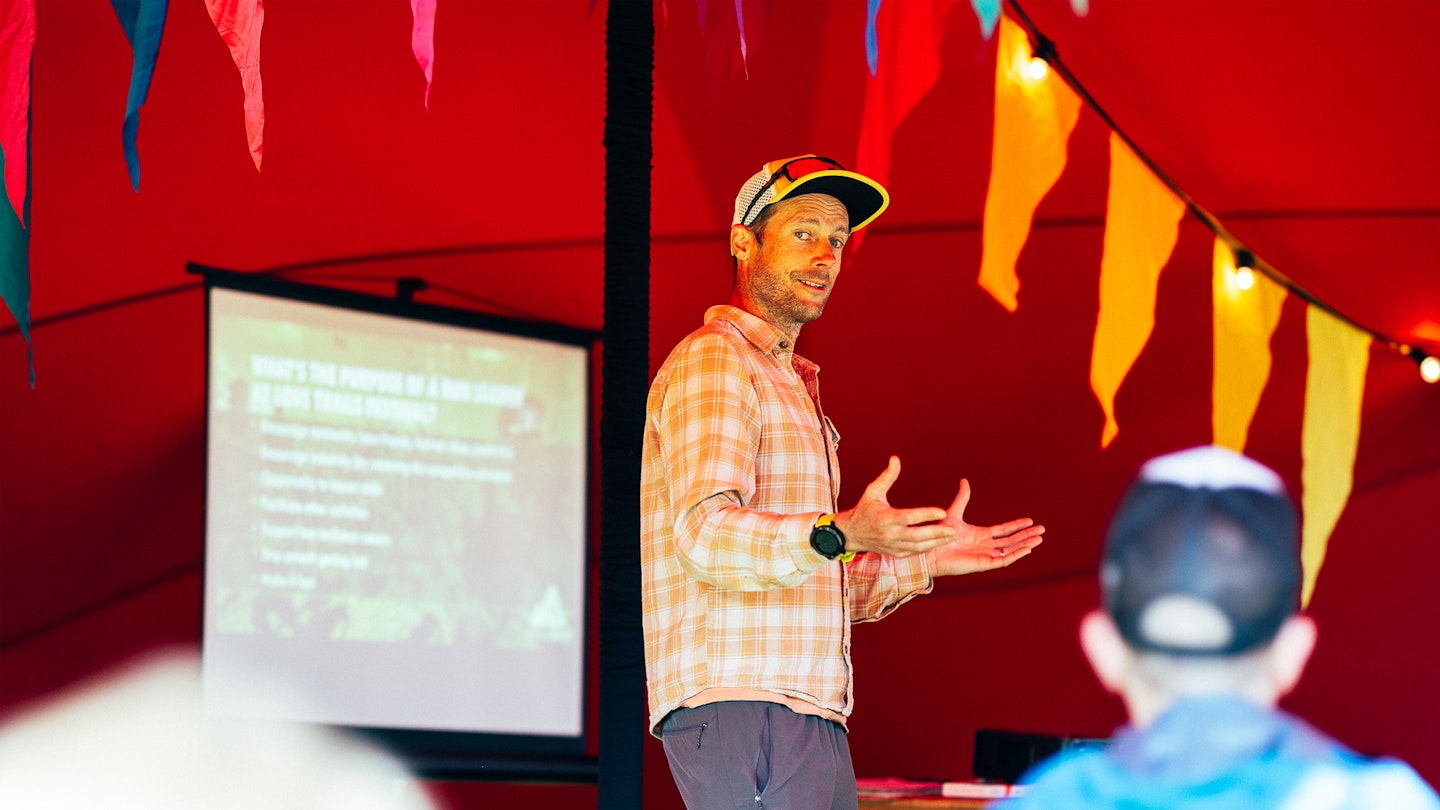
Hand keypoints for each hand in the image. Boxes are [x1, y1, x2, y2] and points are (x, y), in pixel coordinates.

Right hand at [832, 457, 957, 557]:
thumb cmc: (864, 509)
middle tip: (955, 530)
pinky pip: (914, 552)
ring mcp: (893, 546)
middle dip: (937, 533)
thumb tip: (896, 459)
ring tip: (952, 536)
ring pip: (918, 547)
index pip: (909, 517)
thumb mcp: (873, 491)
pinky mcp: (895, 553)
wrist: (851, 534)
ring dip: (936, 542)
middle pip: (918, 536)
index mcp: (886, 518)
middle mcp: (890, 534)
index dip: (926, 514)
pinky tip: (940, 542)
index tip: (943, 512)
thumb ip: (887, 477)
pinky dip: (928, 548)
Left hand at [927, 479, 1044, 575]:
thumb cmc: (939, 535)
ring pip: (1010, 550)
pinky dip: (1016, 555)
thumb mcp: (954, 512)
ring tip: (1039, 539)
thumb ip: (962, 498)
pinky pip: (1004, 560)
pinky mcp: (984, 564)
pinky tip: (1027, 549)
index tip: (1030, 520)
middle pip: (1011, 540)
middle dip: (1026, 535)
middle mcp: (985, 546)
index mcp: (980, 535)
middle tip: (1042, 530)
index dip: (1017, 525)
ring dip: (1025, 544)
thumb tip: (964, 480)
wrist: (930, 550)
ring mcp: (985, 555)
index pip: (1003, 530)